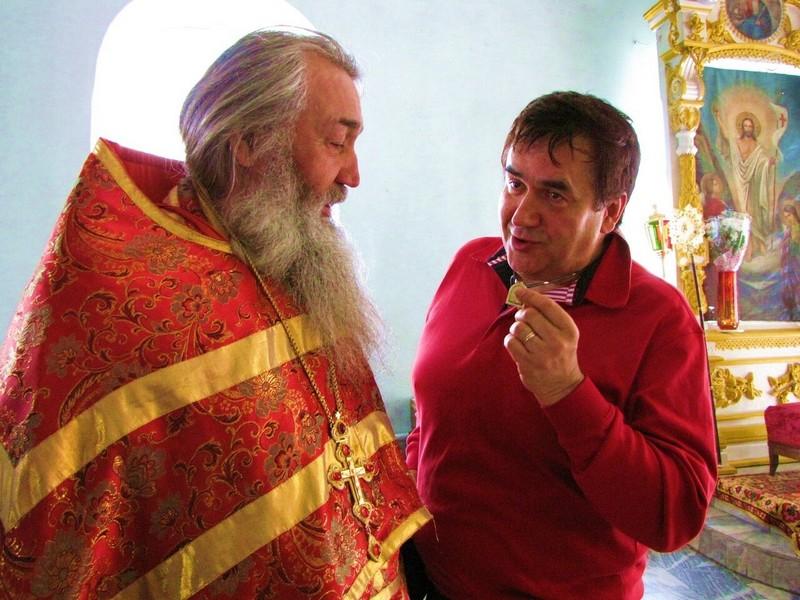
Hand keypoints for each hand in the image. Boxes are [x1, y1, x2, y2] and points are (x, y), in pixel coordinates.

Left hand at [503, 287, 583, 405]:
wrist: (563, 385)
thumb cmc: (561, 355)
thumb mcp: (564, 335)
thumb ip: (549, 317)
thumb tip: (526, 299)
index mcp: (569, 330)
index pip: (548, 305)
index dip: (531, 295)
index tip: (520, 291)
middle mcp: (557, 341)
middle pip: (530, 314)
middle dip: (522, 314)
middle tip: (522, 319)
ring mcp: (542, 354)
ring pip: (518, 328)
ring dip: (516, 328)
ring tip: (521, 334)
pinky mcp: (528, 363)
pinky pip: (511, 342)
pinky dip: (510, 340)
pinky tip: (517, 344)